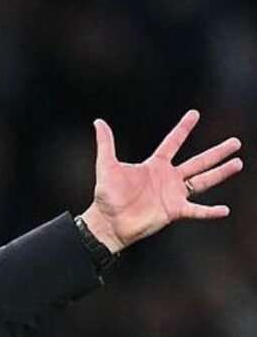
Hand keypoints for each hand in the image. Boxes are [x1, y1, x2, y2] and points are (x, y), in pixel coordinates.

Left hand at [80, 110, 242, 253]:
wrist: (108, 222)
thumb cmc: (106, 195)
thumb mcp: (106, 165)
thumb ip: (106, 144)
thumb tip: (98, 122)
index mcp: (154, 165)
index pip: (172, 142)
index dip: (183, 129)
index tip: (195, 114)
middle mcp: (168, 178)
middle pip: (198, 161)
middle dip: (217, 152)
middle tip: (236, 142)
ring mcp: (173, 194)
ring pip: (203, 181)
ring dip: (220, 173)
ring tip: (238, 163)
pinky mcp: (174, 211)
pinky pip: (196, 210)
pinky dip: (209, 211)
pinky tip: (224, 210)